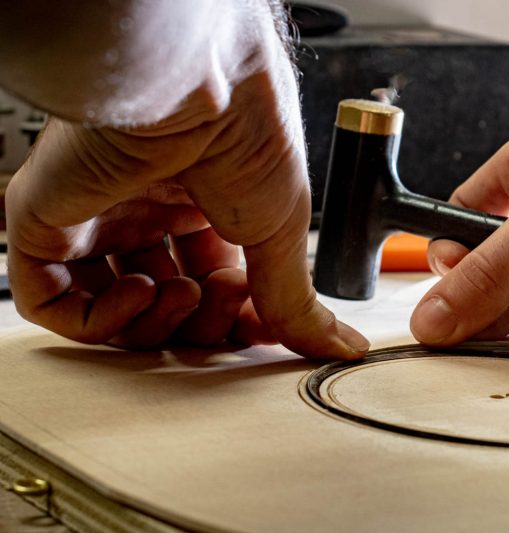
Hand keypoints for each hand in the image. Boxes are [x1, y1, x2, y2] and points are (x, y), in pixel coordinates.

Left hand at [5, 29, 368, 358]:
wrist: (198, 90)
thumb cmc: (247, 135)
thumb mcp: (283, 232)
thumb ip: (297, 301)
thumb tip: (340, 345)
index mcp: (200, 205)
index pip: (209, 281)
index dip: (233, 317)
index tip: (259, 330)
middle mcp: (145, 210)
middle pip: (165, 299)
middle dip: (202, 320)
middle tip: (226, 301)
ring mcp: (94, 217)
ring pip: (109, 307)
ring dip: (154, 324)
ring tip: (184, 293)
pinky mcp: (45, 222)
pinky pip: (52, 300)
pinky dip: (99, 322)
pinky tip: (142, 294)